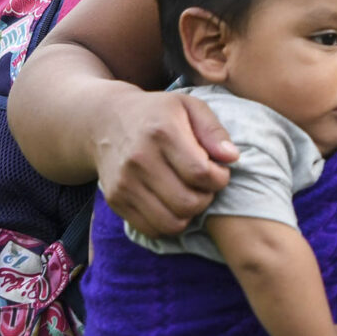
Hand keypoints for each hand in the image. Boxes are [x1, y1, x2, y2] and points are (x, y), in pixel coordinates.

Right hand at [94, 87, 237, 237]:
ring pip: (171, 223)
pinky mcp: (115, 200)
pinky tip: (171, 203)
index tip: (218, 171)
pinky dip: (168, 223)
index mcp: (162, 131)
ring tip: (189, 194)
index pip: (201, 173)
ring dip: (188, 214)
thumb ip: (214, 129)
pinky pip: (152, 229)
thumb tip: (232, 157)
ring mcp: (124, 182)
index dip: (219, 178)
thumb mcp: (188, 106)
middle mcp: (139, 159)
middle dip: (206, 198)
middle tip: (204, 185)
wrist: (104, 121)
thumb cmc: (156, 113)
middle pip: (188, 202)